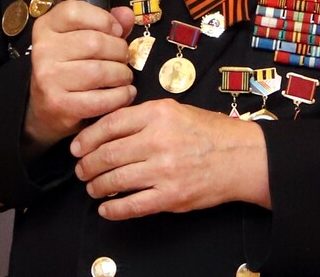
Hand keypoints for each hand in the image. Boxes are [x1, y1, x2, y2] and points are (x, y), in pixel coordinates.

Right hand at [22, 1, 135, 156]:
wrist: (47, 107)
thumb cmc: (69, 67)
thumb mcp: (82, 38)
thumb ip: (105, 24)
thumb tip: (126, 15)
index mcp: (46, 27)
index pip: (74, 11)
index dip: (103, 19)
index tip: (115, 31)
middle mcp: (43, 50)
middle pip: (94, 42)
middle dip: (119, 51)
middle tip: (124, 58)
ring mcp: (48, 78)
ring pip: (100, 70)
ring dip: (122, 74)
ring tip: (124, 77)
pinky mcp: (59, 104)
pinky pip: (101, 99)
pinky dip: (120, 96)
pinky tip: (124, 93)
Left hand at [70, 98, 270, 219]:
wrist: (242, 157)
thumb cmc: (209, 132)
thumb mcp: (174, 110)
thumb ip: (142, 117)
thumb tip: (107, 129)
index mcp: (157, 114)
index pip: (109, 125)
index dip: (87, 138)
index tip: (77, 147)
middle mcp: (158, 140)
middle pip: (107, 154)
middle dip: (87, 164)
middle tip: (81, 170)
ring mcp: (164, 170)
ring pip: (115, 179)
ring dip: (97, 186)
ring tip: (92, 187)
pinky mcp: (171, 196)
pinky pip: (133, 205)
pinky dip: (113, 209)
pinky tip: (106, 208)